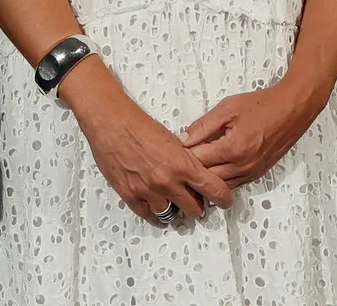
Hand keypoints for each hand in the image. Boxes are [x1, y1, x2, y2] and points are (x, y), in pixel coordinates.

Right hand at [64, 60, 233, 220]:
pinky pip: (148, 214)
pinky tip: (154, 204)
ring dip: (172, 207)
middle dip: (197, 205)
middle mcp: (168, 182)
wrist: (112, 122)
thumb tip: (196, 177)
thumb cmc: (140, 126)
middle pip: (195, 209)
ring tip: (170, 199)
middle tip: (194, 200)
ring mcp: (148, 191)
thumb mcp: (174, 141)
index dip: (224, 198)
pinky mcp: (130, 194)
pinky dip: (153, 211)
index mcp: (184, 165)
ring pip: (171, 213)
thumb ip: (187, 161)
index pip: (215, 190)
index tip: (225, 201)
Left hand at [182, 83, 317, 187]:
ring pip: (221, 186)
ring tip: (193, 169)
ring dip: (206, 180)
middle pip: (208, 178)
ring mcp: (252, 172)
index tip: (173, 153)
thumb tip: (183, 139)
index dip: (183, 157)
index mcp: (233, 148)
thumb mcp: (227, 108)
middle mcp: (243, 165)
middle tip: (179, 164)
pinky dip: (221, 180)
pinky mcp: (258, 173)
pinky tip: (212, 171)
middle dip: (192, 171)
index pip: (199, 161)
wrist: (292, 108)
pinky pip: (234, 184)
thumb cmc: (263, 105)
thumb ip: (203, 126)